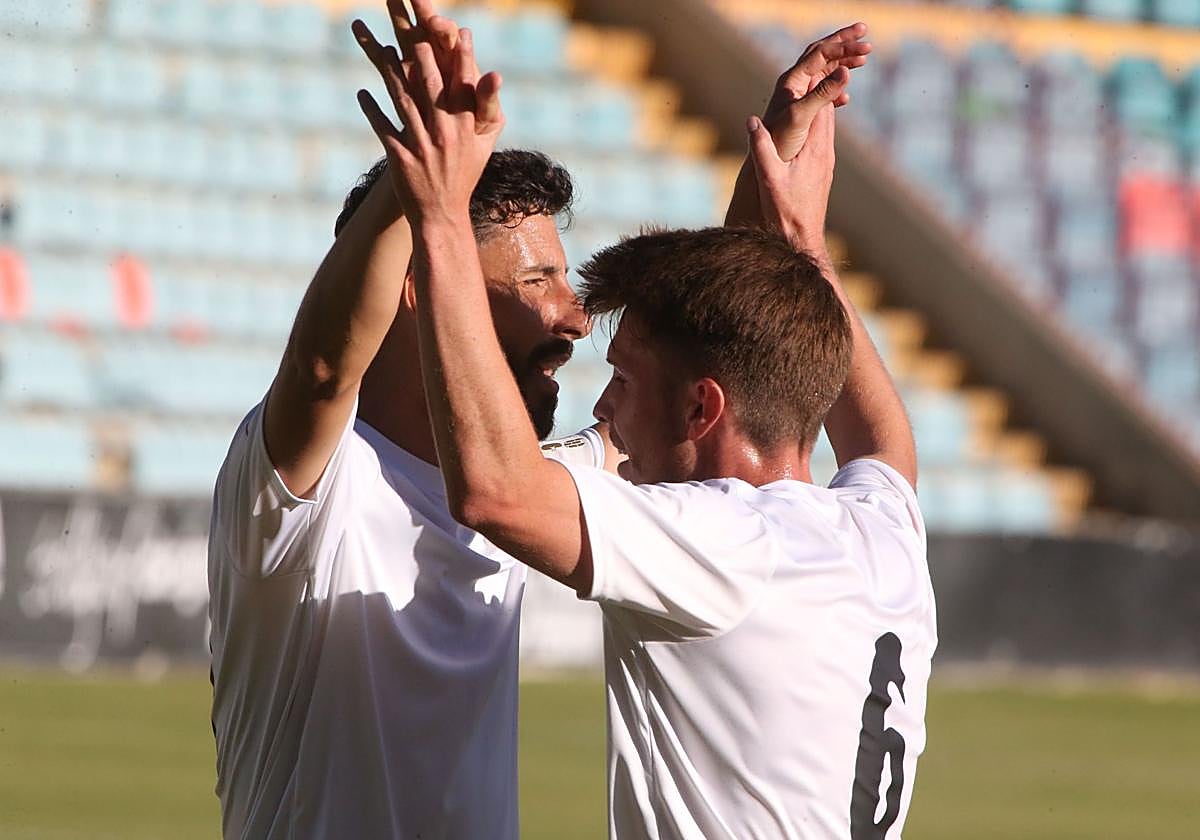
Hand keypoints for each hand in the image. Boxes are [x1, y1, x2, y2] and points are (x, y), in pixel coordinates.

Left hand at [353, 4, 503, 226]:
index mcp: (466, 128)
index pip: (464, 85)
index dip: (462, 57)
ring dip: (391, 74)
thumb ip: (484, 109)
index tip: (460, 31)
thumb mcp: (482, 145)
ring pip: (404, 102)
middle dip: (423, 56)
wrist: (442, 215)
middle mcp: (445, 133)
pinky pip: (383, 128)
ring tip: (381, 50)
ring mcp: (422, 145)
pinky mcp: (400, 157)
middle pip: (432, 86)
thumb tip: (494, 72)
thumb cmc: (463, 175)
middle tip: (414, 29)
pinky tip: (361, 92)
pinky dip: (372, 109)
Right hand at [747, 68, 847, 254]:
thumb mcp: (769, 182)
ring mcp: (826, 161)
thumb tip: (752, 121)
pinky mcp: (823, 170)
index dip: (817, 82)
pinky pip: (823, 137)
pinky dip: (817, 121)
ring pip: (827, 122)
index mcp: (814, 149)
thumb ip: (761, 150)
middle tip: (815, 61)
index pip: (820, 106)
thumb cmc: (785, 214)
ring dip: (820, 102)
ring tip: (812, 82)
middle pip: (827, 109)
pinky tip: (808, 119)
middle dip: (821, 85)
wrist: (803, 241)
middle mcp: (825, 152)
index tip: (812, 61)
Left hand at [762, 23, 869, 161]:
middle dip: (843, 41)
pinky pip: (822, 92)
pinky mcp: (802, 111)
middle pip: (820, 53)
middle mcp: (794, 84)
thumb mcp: (801, 116)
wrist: (764, 166)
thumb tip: (846, 70)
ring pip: (823, 71)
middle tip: (864, 29)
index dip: (843, 44)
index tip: (865, 41)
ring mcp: (797, 97)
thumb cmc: (778, 142)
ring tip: (864, 59)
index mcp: (792, 81)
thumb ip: (823, 93)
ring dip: (843, 62)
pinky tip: (846, 99)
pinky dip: (836, 89)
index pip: (819, 52)